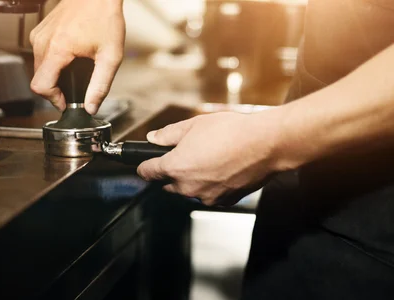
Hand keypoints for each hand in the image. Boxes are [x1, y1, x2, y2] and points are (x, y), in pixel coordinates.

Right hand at [29, 0, 124, 113]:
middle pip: (38, 79)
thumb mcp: (110, 56)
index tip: (66, 102)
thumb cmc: (104, 16)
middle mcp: (42, 42)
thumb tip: (91, 107)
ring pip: (38, 68)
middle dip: (55, 89)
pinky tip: (70, 57)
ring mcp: (38, 35)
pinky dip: (52, 62)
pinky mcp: (39, 31)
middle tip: (75, 89)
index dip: (53, 99)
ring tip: (74, 71)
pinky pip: (40, 55)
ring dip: (53, 76)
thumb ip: (101, 85)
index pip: (40, 86)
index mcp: (57, 49)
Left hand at [137, 112, 282, 205]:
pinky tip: (220, 169)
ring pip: (188, 191)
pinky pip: (208, 196)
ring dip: (191, 180)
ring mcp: (206, 197)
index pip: (147, 173)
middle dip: (170, 173)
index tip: (144, 163)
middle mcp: (187, 187)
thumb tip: (153, 138)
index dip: (144, 166)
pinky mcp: (224, 201)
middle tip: (183, 155)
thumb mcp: (193, 125)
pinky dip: (210, 186)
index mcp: (175, 167)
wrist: (266, 144)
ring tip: (207, 159)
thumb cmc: (231, 132)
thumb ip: (168, 135)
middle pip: (167, 185)